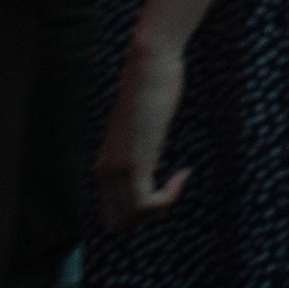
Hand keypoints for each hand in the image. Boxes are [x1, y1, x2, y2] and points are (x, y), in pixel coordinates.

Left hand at [96, 35, 189, 229]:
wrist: (150, 64)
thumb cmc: (152, 88)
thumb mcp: (143, 129)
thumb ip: (140, 150)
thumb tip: (149, 161)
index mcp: (105, 165)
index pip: (113, 213)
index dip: (142, 209)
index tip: (166, 184)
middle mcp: (105, 172)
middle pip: (120, 222)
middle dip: (151, 215)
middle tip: (172, 189)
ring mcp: (117, 170)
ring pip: (132, 219)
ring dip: (161, 208)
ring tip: (178, 182)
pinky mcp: (133, 163)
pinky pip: (145, 203)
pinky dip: (168, 198)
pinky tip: (183, 174)